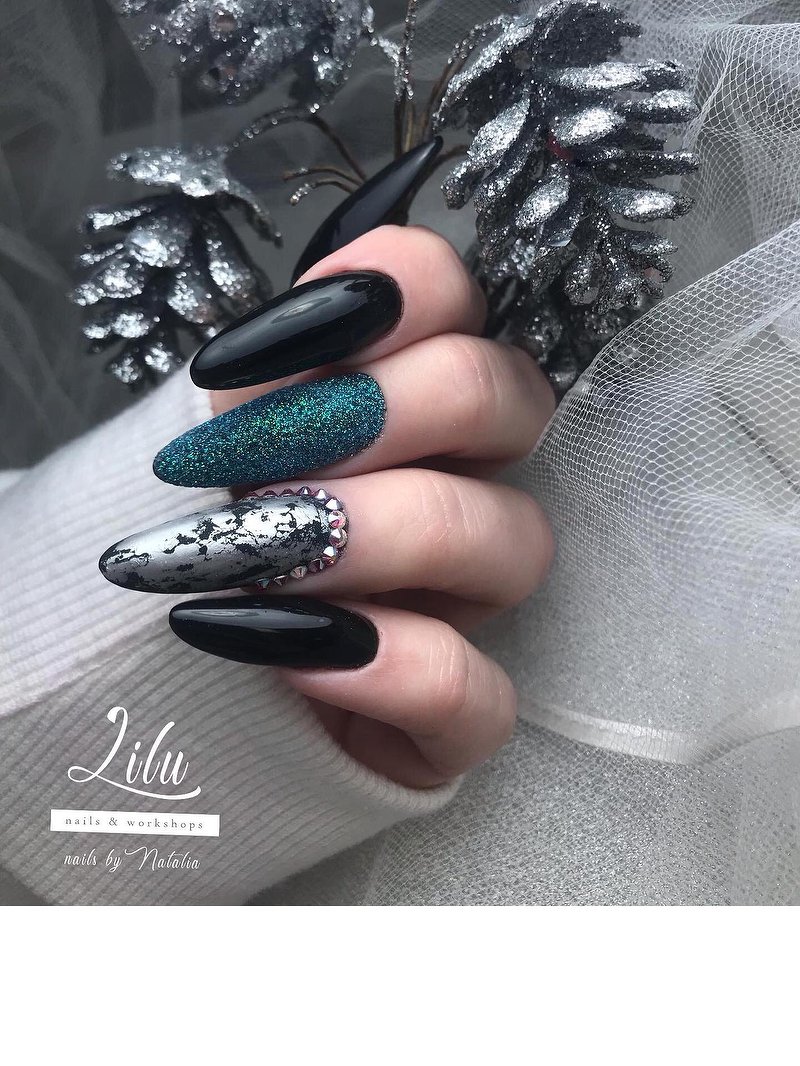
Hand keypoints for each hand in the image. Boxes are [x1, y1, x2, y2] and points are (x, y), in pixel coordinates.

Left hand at [153, 226, 554, 787]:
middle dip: (383, 411)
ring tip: (257, 557)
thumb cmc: (172, 551)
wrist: (147, 692)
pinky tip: (291, 656)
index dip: (383, 292)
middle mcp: (459, 485)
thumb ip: (237, 394)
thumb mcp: (183, 454)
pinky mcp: (454, 718)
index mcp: (402, 405)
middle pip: (507, 396)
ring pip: (519, 544)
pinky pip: (486, 699)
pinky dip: (397, 670)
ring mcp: (467, 605)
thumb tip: (254, 366)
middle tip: (256, 459)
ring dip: (384, 534)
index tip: (252, 353)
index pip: (450, 296)